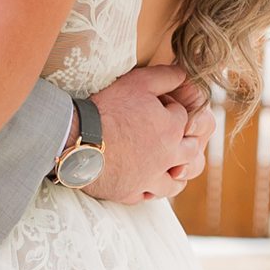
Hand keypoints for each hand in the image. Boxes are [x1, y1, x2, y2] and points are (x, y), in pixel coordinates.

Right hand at [88, 62, 213, 203]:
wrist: (79, 140)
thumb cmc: (108, 109)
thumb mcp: (137, 82)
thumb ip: (165, 76)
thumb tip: (183, 73)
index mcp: (172, 128)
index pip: (183, 117)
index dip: (170, 109)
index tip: (155, 107)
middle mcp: (168, 156)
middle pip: (190, 151)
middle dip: (184, 142)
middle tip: (168, 136)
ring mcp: (151, 178)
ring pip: (176, 182)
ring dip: (175, 174)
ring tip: (168, 168)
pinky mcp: (131, 192)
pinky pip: (148, 196)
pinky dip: (149, 190)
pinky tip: (143, 183)